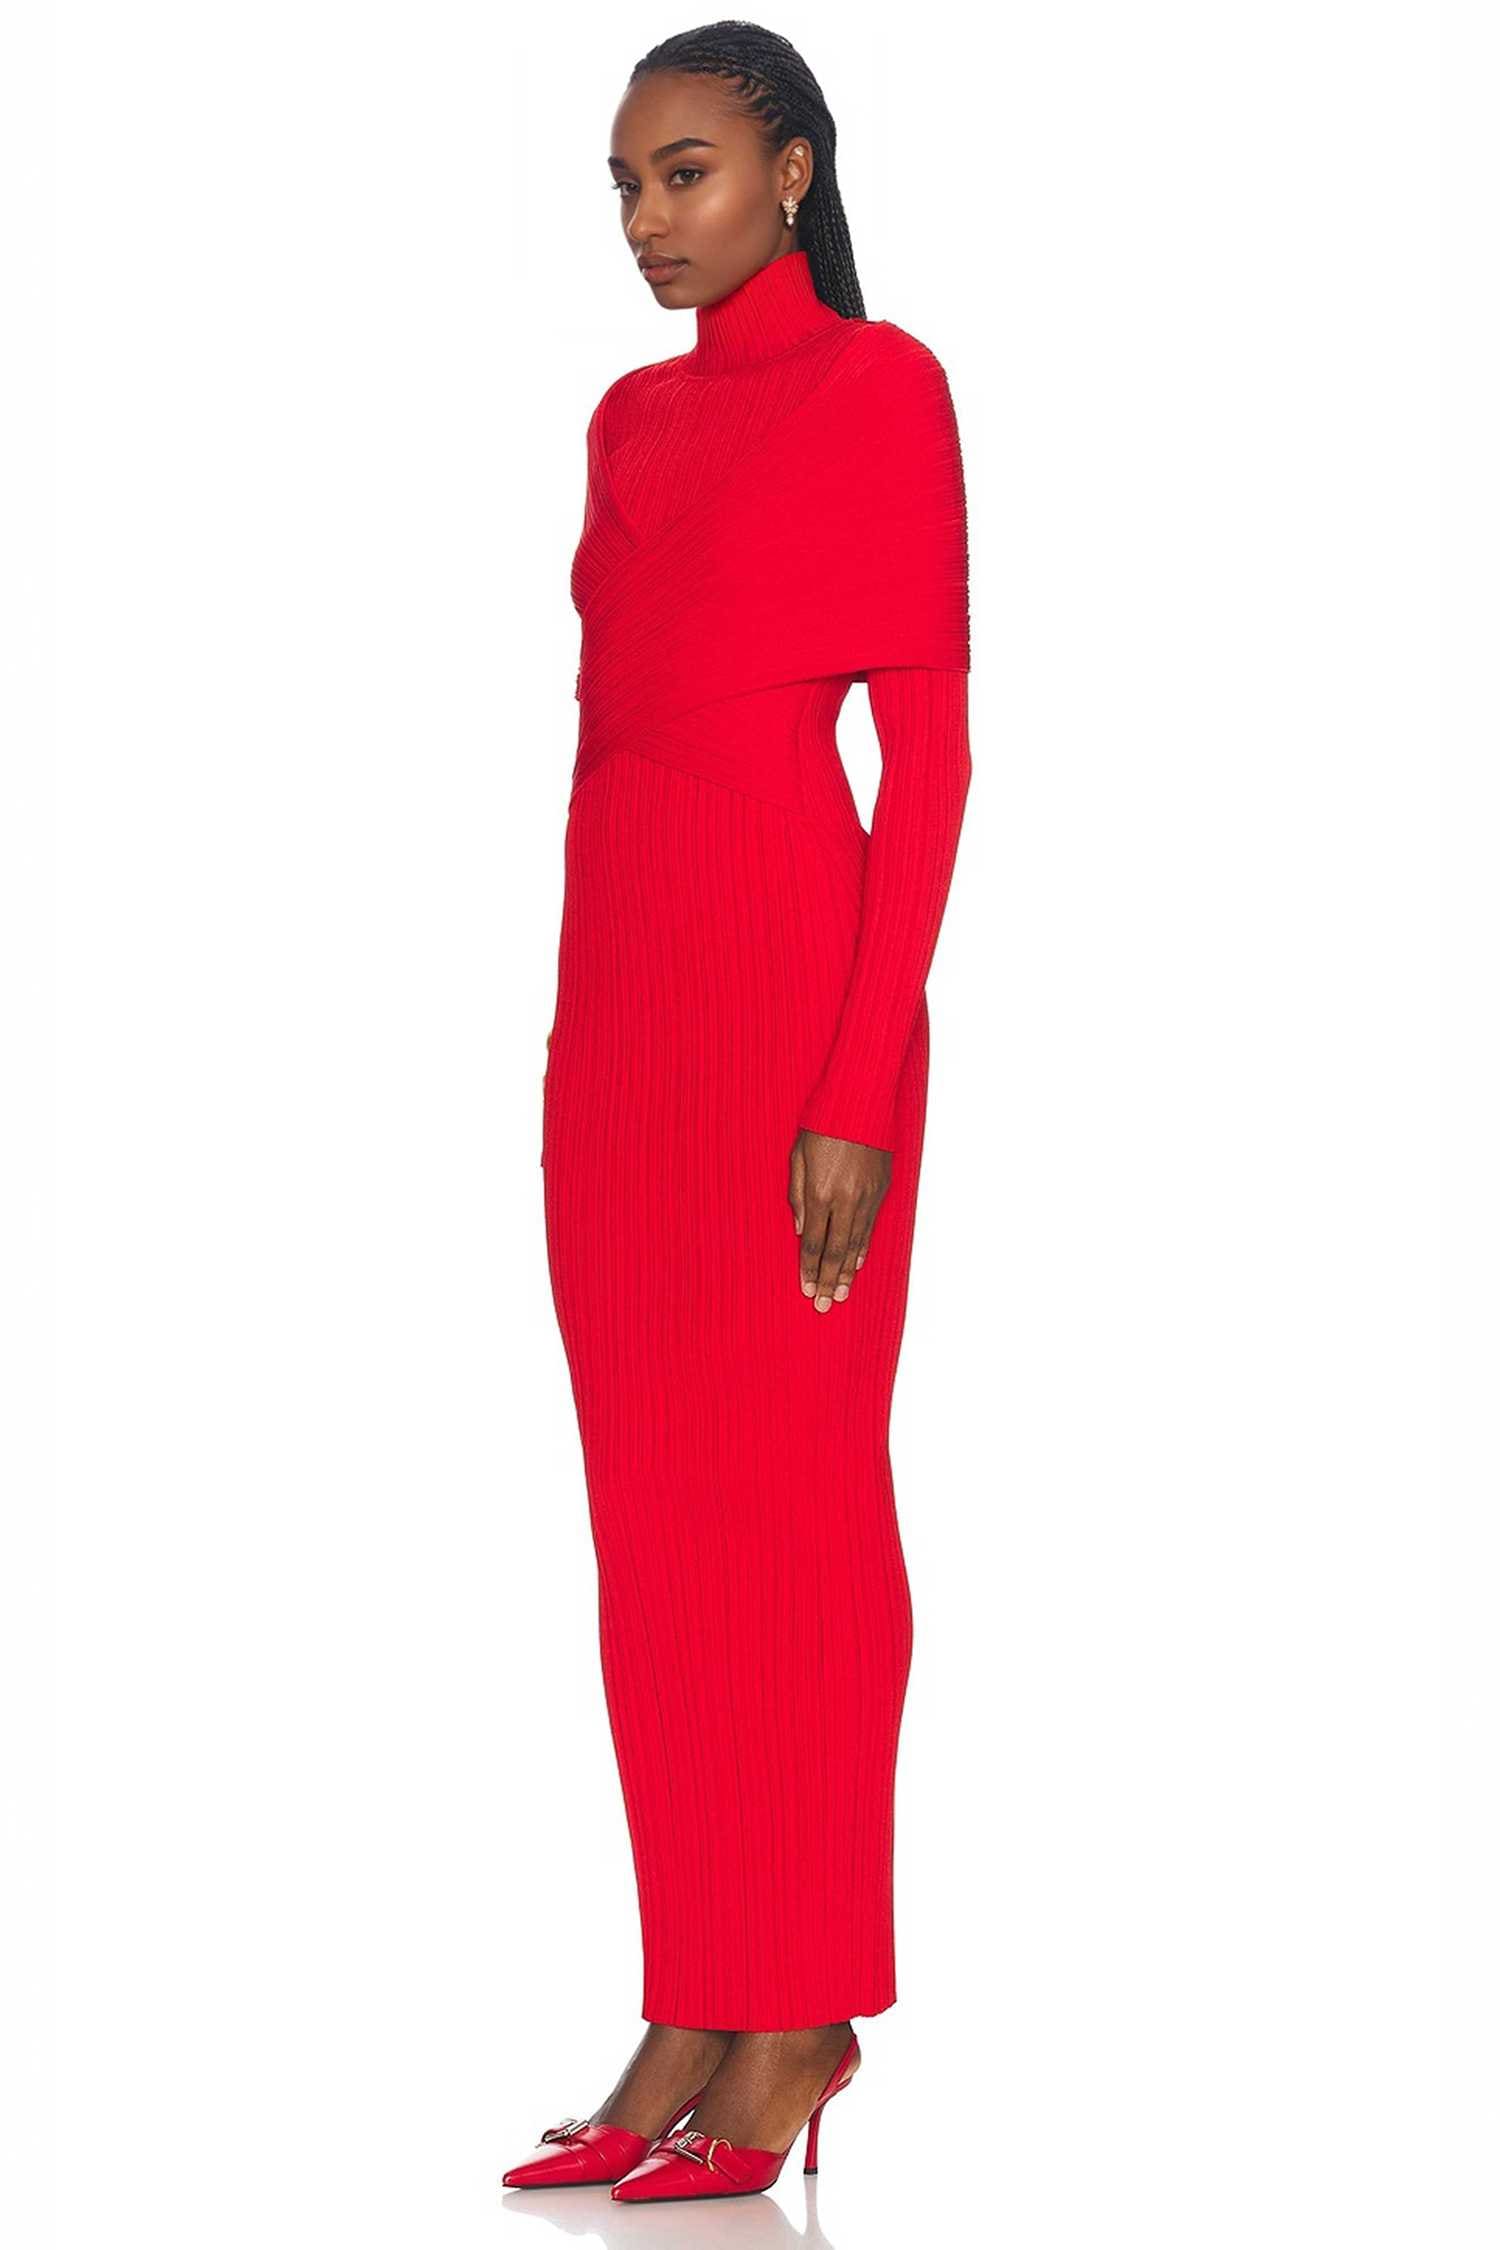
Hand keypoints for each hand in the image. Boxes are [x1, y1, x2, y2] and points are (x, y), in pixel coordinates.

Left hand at [789, 1130, 891, 1310]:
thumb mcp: (797, 1157)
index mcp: (820, 1192)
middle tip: (825, 1305)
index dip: (808, 1269)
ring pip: (856, 1243)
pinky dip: (863, 1248)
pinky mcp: (882, 1189)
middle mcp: (845, 1200)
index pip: (812, 1242)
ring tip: (841, 1294)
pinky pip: (870, 1227)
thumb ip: (796, 1196)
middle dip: (828, 1281)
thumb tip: (799, 1230)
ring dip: (847, 1272)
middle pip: (835, 1251)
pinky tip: (857, 1264)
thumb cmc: (822, 1125)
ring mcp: (867, 1196)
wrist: (860, 1100)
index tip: (806, 1289)